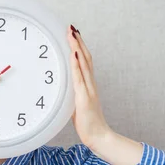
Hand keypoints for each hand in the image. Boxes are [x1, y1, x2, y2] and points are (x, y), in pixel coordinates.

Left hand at [67, 25, 113, 149]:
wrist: (99, 136)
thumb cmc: (89, 123)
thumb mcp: (78, 105)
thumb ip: (73, 95)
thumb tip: (65, 89)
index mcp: (89, 85)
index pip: (85, 61)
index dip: (80, 47)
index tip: (74, 35)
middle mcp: (91, 84)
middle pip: (86, 58)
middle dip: (79, 42)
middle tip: (71, 27)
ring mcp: (88, 90)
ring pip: (84, 64)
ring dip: (78, 48)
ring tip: (72, 34)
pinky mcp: (84, 97)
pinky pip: (79, 78)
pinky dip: (76, 65)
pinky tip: (74, 54)